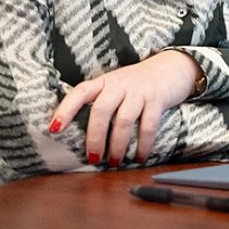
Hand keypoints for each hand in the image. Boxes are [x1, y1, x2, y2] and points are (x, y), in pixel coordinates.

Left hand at [49, 50, 201, 165]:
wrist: (173, 67)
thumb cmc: (140, 82)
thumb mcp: (118, 85)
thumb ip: (102, 101)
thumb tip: (83, 134)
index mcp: (105, 82)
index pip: (81, 92)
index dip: (66, 110)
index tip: (54, 129)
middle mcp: (120, 84)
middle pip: (101, 110)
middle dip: (95, 138)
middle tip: (93, 158)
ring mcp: (139, 91)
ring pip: (123, 120)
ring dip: (117, 145)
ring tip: (115, 162)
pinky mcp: (158, 99)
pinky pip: (148, 126)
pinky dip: (143, 144)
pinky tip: (139, 156)